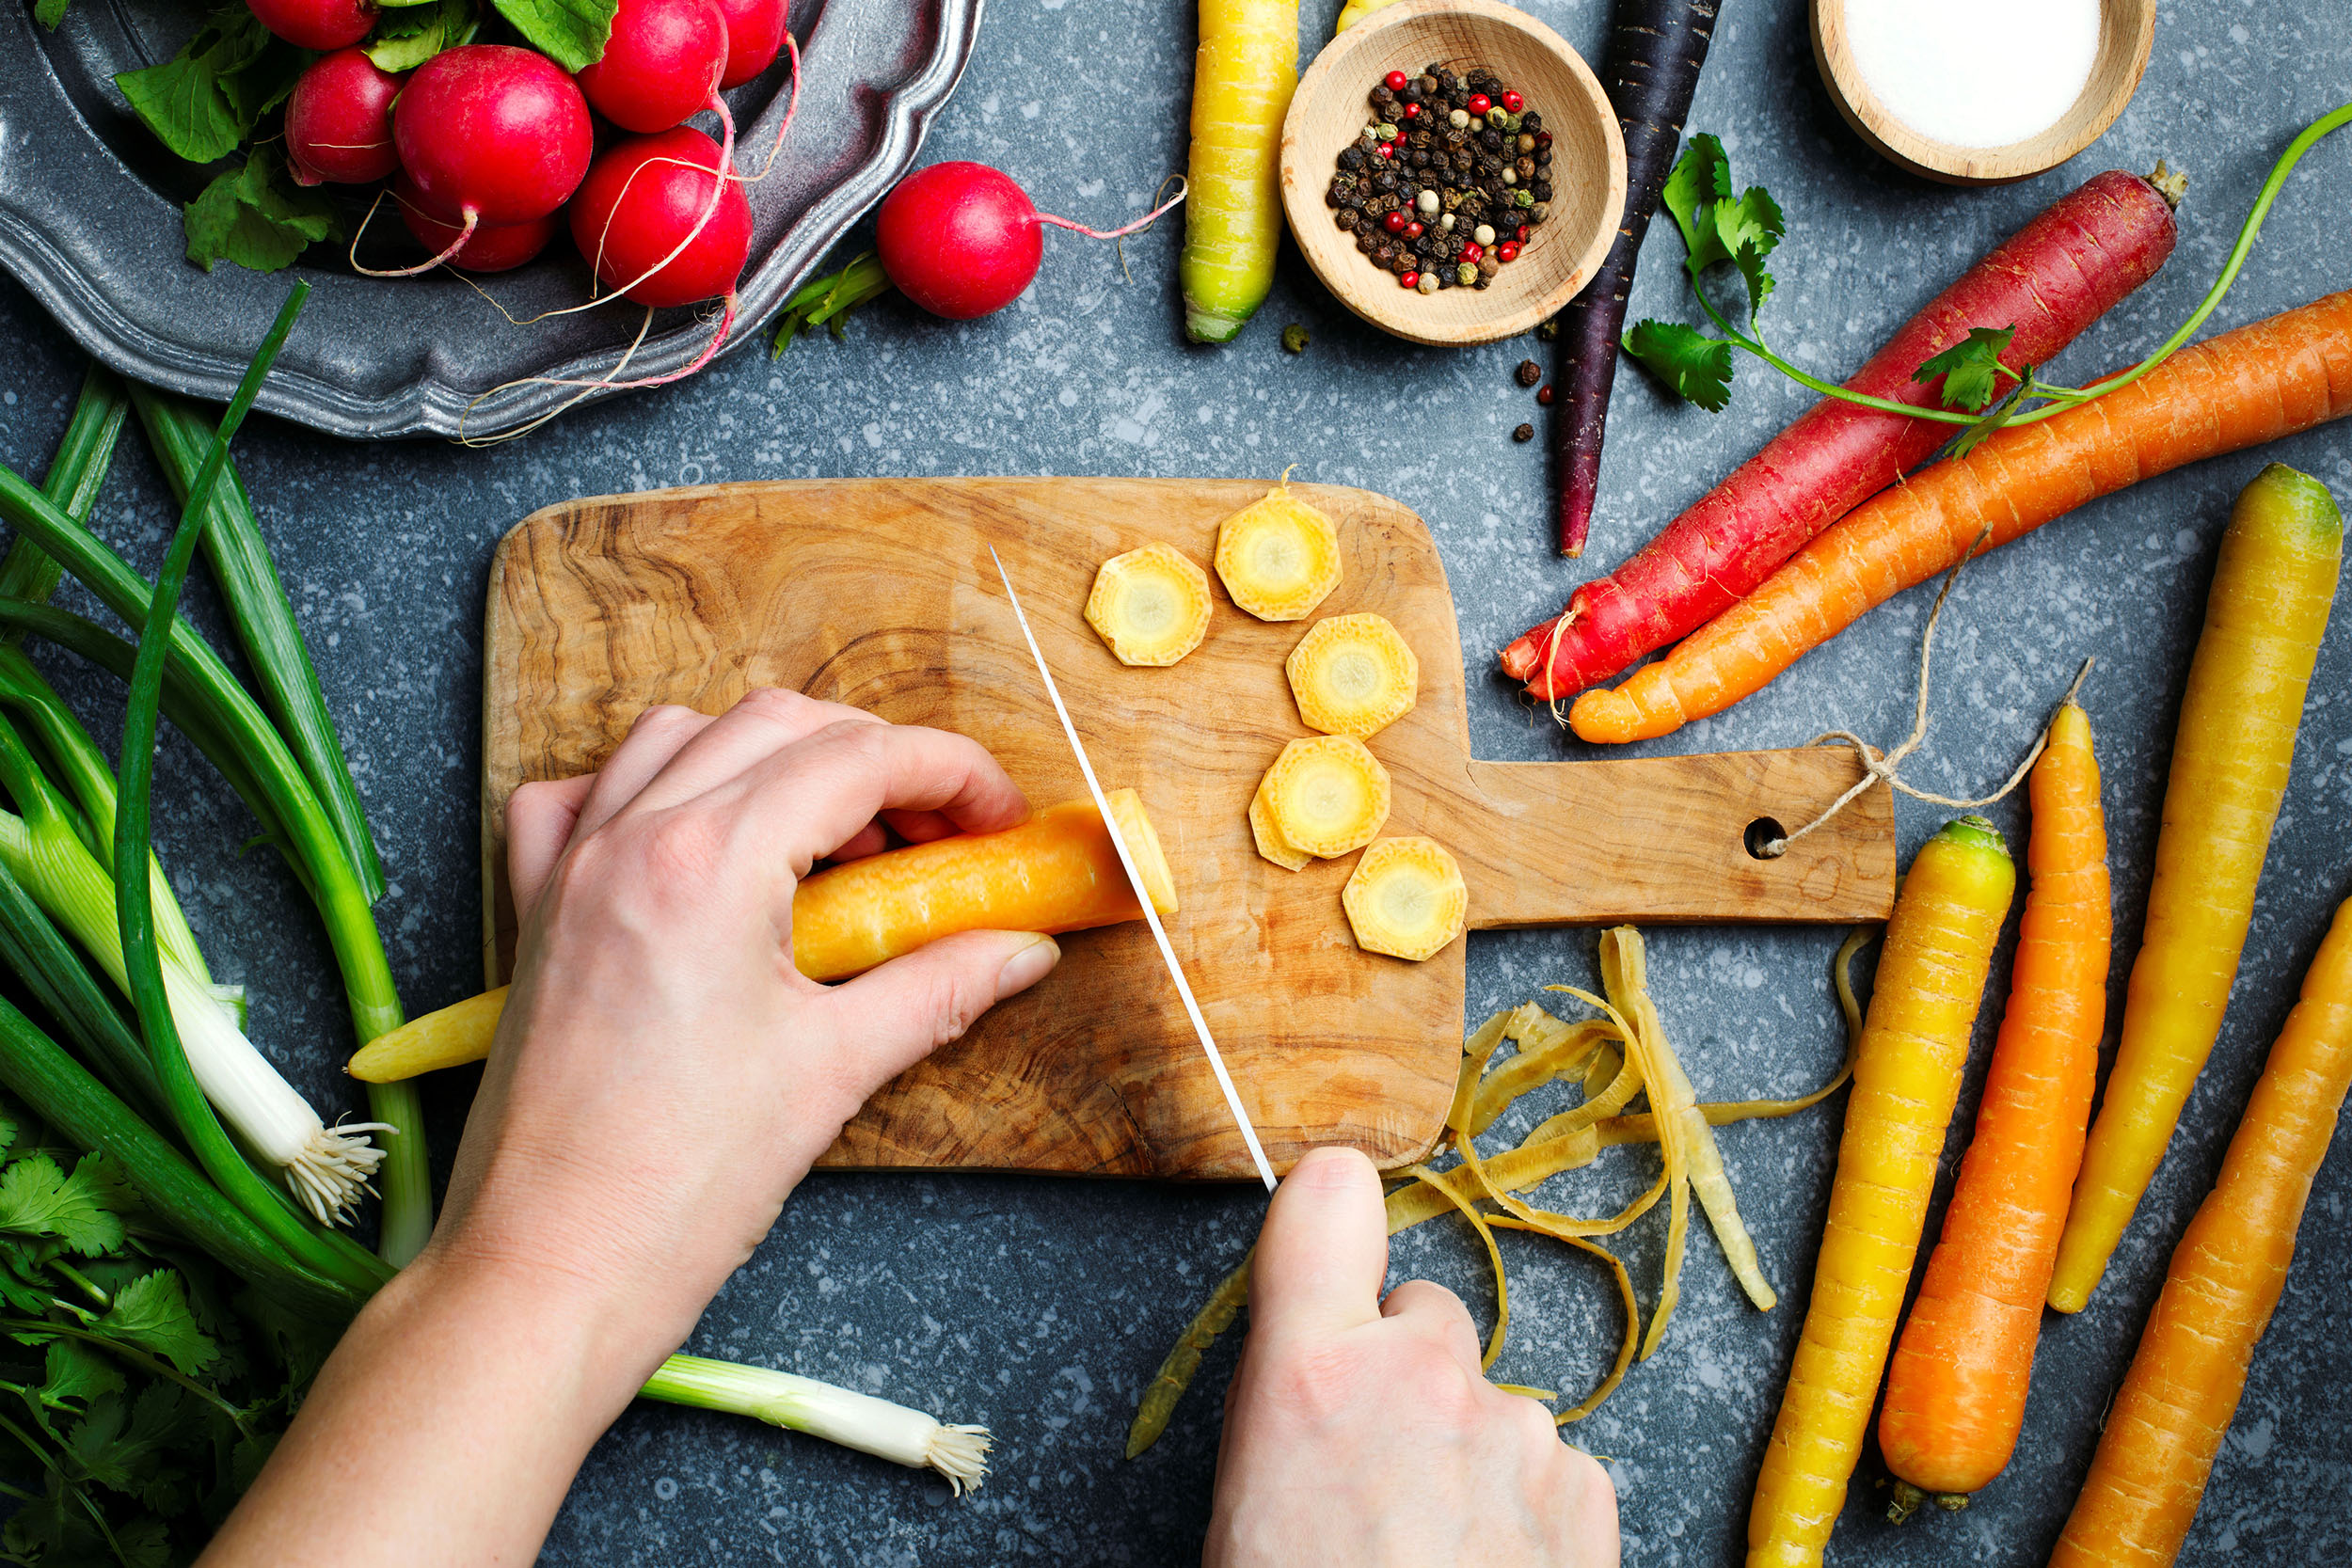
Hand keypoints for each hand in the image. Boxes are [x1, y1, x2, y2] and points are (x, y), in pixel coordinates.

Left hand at [205, 693, 1061, 1565]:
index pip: (856, 759)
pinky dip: (653, 789)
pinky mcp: (537, 912)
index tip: (998, 820)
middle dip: (876, 760)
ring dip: (773, 759)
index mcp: (709, 863)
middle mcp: (631, 838)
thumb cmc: (680, 1185)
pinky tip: (701, 842)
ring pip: (683, 736)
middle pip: (778, 726)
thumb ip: (939, 987)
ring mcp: (571, 868)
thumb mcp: (835, 1071)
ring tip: (836, 841)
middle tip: (938, 837)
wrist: (549, 1272)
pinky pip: (583, 795)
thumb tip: (1022, 949)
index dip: (950, 772)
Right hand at [1204, 1147, 1618, 1567]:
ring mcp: (1516, 1427)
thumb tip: (1309, 1341)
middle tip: (1371, 1478)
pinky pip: (1547, 1462)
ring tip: (1429, 1552)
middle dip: (1403, 1373)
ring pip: (1487, 1399)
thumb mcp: (1248, 1497)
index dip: (1332, 1213)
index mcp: (1309, 1375)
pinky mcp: (1585, 1485)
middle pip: (1421, 1313)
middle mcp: (1421, 1373)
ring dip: (1466, 1453)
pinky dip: (1523, 1508)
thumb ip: (1291, 1388)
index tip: (1331, 1236)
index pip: (1331, 1196)